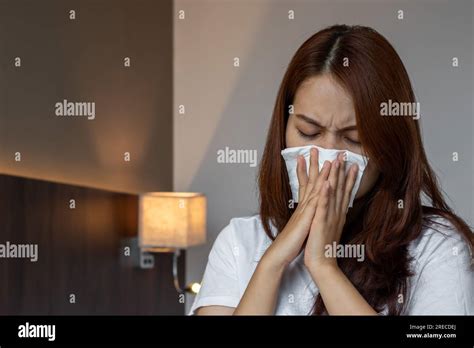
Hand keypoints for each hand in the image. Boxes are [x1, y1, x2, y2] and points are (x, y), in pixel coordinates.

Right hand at [263, 147, 330, 268]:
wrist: (280, 253)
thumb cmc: (290, 242)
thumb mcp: (299, 225)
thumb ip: (304, 215)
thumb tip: (309, 209)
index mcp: (304, 208)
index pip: (308, 185)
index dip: (311, 171)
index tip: (313, 158)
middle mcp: (304, 206)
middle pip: (310, 181)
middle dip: (313, 164)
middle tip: (315, 148)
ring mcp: (304, 211)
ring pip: (314, 189)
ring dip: (320, 174)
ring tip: (327, 159)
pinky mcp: (306, 220)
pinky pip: (315, 204)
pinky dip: (320, 193)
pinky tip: (325, 183)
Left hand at [303, 152, 357, 272]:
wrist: (321, 262)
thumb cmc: (323, 245)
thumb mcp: (330, 227)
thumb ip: (334, 215)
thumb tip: (339, 207)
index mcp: (337, 214)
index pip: (344, 192)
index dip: (348, 177)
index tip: (352, 163)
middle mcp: (336, 213)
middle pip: (340, 189)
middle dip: (342, 171)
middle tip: (344, 155)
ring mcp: (329, 217)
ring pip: (333, 194)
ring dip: (334, 177)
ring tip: (336, 161)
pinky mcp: (321, 222)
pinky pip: (323, 206)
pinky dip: (325, 194)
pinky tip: (326, 183)